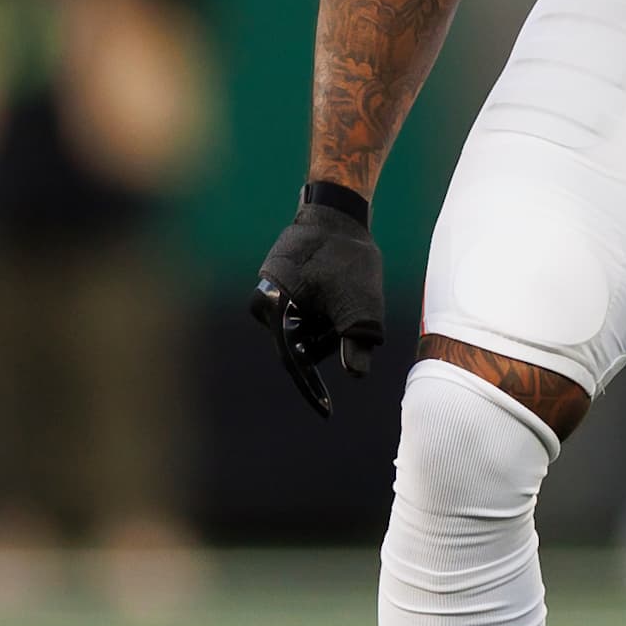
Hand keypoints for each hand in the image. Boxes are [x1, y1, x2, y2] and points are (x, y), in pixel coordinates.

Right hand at [250, 197, 384, 419]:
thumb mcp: (360, 304)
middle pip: (301, 348)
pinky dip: (324, 314)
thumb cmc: (348, 257)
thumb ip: (357, 342)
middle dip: (328, 340)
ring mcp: (271, 297)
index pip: (293, 361)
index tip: (327, 412)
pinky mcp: (281, 290)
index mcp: (274, 309)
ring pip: (304, 333)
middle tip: (349, 310)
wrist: (338, 214)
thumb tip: (356, 376)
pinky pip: (304, 316)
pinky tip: (336, 292)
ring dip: (327, 327)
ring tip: (343, 294)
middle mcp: (265, 305)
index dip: (311, 388)